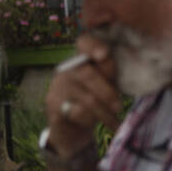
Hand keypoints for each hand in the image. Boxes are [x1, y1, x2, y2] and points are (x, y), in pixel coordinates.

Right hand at [43, 35, 120, 156]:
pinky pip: (76, 112)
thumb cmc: (96, 100)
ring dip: (104, 112)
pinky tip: (96, 125)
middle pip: (88, 74)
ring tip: (115, 121)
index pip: (84, 42)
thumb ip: (108, 71)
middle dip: (107, 93)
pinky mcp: (52, 104)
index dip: (93, 45)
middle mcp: (67, 68)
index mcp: (83, 58)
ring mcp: (57, 85)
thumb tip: (106, 58)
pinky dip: (91, 120)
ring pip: (85, 97)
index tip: (104, 54)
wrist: (72, 128)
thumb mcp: (107, 84)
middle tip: (119, 107)